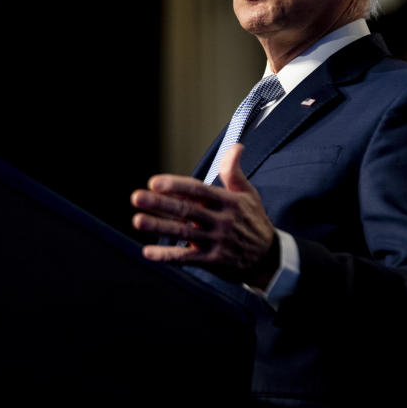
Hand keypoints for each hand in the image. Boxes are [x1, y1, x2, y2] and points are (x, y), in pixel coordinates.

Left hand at [130, 144, 279, 287]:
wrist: (269, 258)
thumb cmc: (253, 221)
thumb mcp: (248, 194)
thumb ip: (234, 172)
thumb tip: (236, 146)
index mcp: (227, 202)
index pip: (198, 191)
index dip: (176, 186)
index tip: (155, 182)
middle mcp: (220, 220)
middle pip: (186, 210)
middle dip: (160, 203)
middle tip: (137, 197)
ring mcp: (216, 241)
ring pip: (183, 233)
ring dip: (158, 226)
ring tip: (137, 220)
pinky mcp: (213, 261)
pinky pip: (186, 258)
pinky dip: (167, 255)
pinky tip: (148, 252)